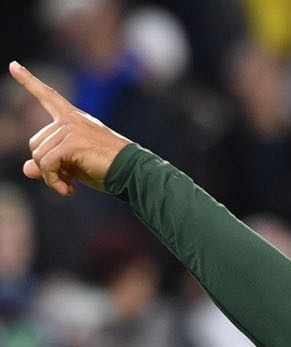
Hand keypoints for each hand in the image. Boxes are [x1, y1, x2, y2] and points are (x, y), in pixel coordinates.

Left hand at [9, 61, 130, 195]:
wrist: (132, 171)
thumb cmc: (107, 168)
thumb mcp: (73, 165)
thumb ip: (49, 165)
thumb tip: (27, 168)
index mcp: (74, 118)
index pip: (48, 96)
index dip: (28, 81)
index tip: (13, 65)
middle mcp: (71, 119)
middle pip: (36, 143)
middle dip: (46, 166)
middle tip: (66, 180)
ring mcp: (71, 129)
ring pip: (40, 156)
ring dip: (51, 177)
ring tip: (68, 186)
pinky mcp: (72, 143)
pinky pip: (48, 164)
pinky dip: (54, 181)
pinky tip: (69, 190)